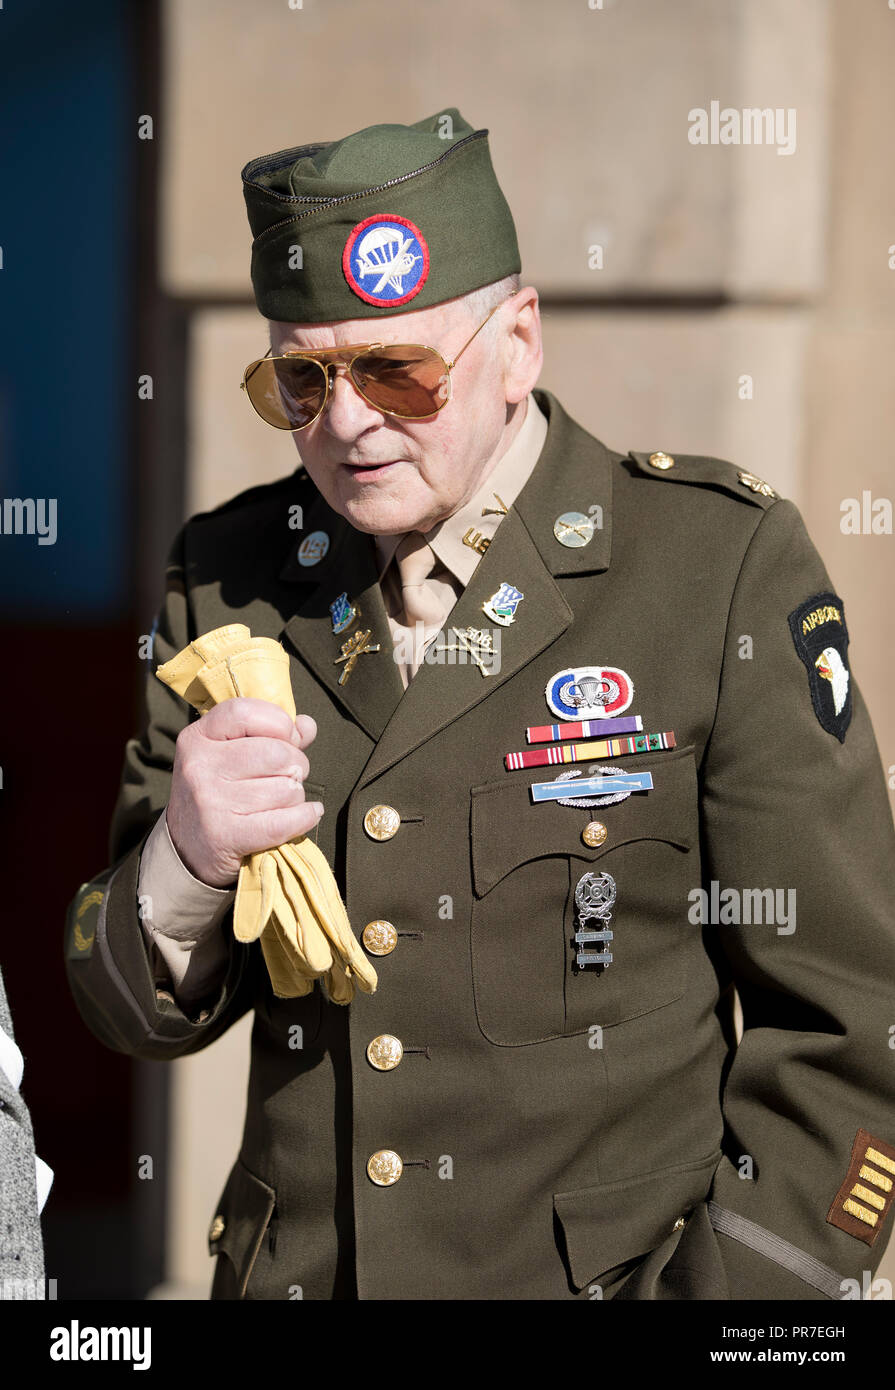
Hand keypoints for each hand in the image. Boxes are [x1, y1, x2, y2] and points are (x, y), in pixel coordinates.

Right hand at [166, 699, 321, 887]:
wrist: (186, 850)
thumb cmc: (218, 794)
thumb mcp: (230, 756)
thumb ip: (271, 735)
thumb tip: (307, 725)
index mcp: (197, 738)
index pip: (245, 712)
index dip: (278, 723)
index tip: (288, 739)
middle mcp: (199, 766)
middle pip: (276, 753)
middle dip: (296, 765)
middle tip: (289, 777)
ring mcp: (210, 801)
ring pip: (285, 789)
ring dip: (295, 796)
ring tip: (281, 802)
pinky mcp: (225, 835)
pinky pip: (284, 821)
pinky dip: (305, 817)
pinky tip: (308, 814)